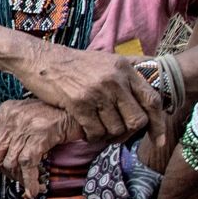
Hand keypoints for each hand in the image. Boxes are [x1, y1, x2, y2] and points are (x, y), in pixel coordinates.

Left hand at [0, 98, 76, 197]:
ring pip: (10, 163)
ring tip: (29, 182)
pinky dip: (29, 181)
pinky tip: (33, 190)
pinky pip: (27, 165)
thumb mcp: (27, 119)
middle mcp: (10, 118)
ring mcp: (24, 127)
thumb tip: (0, 161)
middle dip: (3, 174)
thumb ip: (11, 134)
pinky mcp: (39, 136)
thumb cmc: (56, 116)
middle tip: (15, 179)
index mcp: (5, 113)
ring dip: (19, 178)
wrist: (80, 111)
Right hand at [11, 41, 165, 151]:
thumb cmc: (72, 64)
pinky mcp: (79, 102)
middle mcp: (114, 79)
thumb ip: (125, 78)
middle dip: (129, 133)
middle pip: (137, 120)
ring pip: (116, 128)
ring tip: (99, 132)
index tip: (158, 140)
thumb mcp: (104, 62)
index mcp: (124, 69)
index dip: (158, 123)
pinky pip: (96, 131)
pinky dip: (93, 137)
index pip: (151, 100)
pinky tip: (86, 132)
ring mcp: (97, 91)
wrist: (39, 58)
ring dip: (108, 136)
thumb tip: (145, 100)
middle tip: (118, 136)